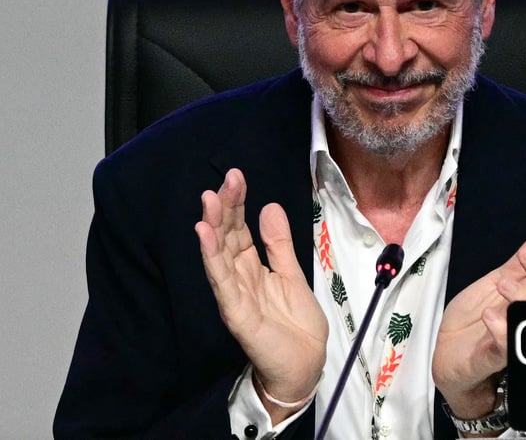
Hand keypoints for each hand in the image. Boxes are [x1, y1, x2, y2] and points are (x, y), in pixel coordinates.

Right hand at [195, 168, 327, 421]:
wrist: (305, 365)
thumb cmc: (296, 324)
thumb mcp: (292, 274)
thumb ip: (278, 244)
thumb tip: (269, 205)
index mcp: (252, 267)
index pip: (238, 230)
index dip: (237, 204)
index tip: (236, 176)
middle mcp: (238, 277)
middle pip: (226, 237)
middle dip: (225, 207)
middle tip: (226, 179)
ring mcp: (234, 294)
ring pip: (219, 255)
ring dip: (212, 227)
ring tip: (208, 199)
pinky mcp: (236, 312)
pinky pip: (222, 281)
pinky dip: (212, 258)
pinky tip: (205, 235)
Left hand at [432, 226, 525, 423]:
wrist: (448, 353)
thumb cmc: (476, 319)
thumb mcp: (496, 280)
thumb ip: (521, 261)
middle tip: (525, 256)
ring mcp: (517, 340)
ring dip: (523, 299)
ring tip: (503, 282)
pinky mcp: (496, 359)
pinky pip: (507, 348)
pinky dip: (502, 331)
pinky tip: (490, 316)